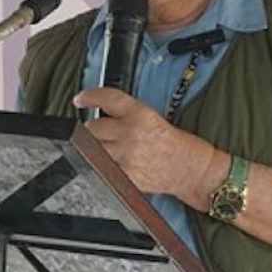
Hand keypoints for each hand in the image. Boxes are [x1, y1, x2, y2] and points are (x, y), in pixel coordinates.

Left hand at [73, 87, 216, 198]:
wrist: (191, 169)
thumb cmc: (178, 145)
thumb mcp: (154, 119)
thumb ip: (128, 116)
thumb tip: (105, 117)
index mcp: (140, 114)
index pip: (107, 98)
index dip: (89, 96)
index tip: (80, 99)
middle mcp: (130, 133)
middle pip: (93, 127)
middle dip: (92, 129)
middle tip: (99, 132)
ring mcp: (126, 155)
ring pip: (93, 148)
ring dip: (95, 148)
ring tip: (106, 149)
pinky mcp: (125, 175)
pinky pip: (102, 167)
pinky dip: (102, 165)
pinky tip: (111, 164)